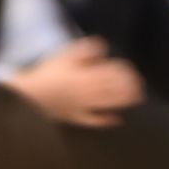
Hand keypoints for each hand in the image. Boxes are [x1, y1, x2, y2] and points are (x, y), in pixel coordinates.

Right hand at [5, 37, 144, 127]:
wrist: (29, 96)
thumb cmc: (47, 73)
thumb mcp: (64, 55)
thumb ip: (85, 49)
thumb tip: (103, 47)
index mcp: (85, 75)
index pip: (110, 73)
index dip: (123, 71)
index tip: (131, 70)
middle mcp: (87, 92)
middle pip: (112, 89)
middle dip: (128, 86)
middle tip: (140, 84)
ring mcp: (82, 106)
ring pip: (108, 103)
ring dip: (124, 100)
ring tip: (137, 98)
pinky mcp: (75, 117)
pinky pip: (93, 121)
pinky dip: (106, 120)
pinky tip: (117, 120)